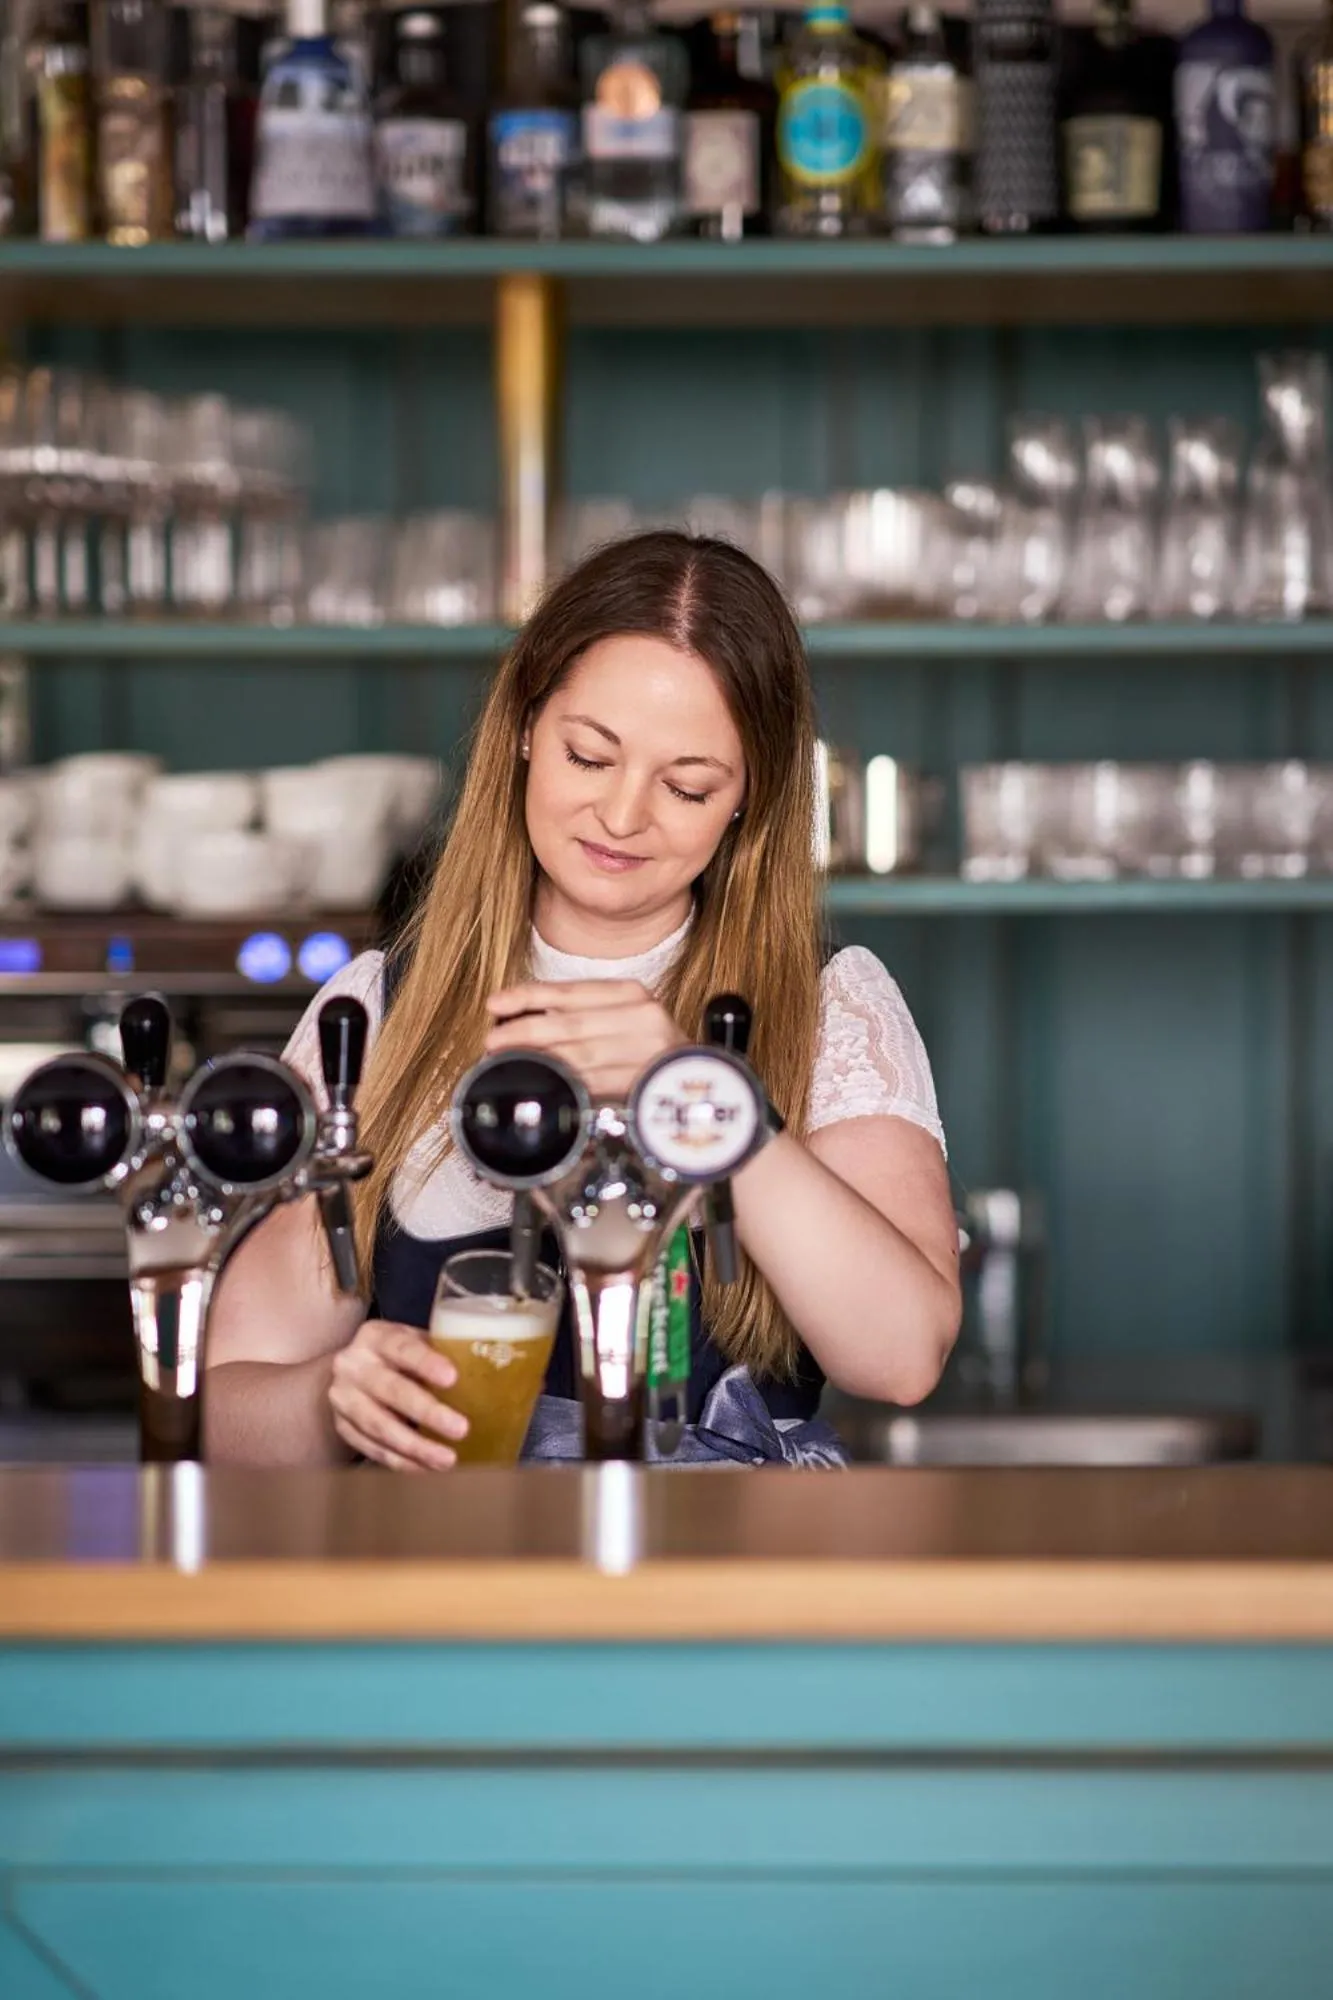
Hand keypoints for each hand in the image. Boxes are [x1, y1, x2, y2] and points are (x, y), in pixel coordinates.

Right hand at [329, 1318, 468, 1470]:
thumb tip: (494, 1373)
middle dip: (427, 1412)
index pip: (401, 1347)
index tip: (452, 1378)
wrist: (349, 1373)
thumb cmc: (397, 1356)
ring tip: (448, 1460)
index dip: (426, 1362)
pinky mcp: (342, 1428)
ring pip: (379, 1426)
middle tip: (461, 1429)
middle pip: (390, 1390)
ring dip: (416, 1447)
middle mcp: (353, 1366)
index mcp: (375, 1336)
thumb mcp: (412, 1343)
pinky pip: (373, 1449)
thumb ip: (440, 1353)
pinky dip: (401, 1462)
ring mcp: (343, 1399)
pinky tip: (425, 1469)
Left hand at [484, 978, 687, 1098]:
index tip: (496, 1003)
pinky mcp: (645, 1079)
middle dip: (524, 1032)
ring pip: (577, 1054)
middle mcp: (641, 1015)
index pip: (569, 990)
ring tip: (508, 1062)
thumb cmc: (652, 1048)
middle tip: (493, 1041)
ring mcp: (646, 1049)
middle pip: (568, 1022)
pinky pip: (594, 1082)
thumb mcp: (624, 1017)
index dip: (528, 996)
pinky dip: (564, 1082)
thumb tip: (526, 1019)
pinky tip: (543, 1083)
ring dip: (537, 1060)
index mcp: (631, 992)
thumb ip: (583, 1014)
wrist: (702, 1077)